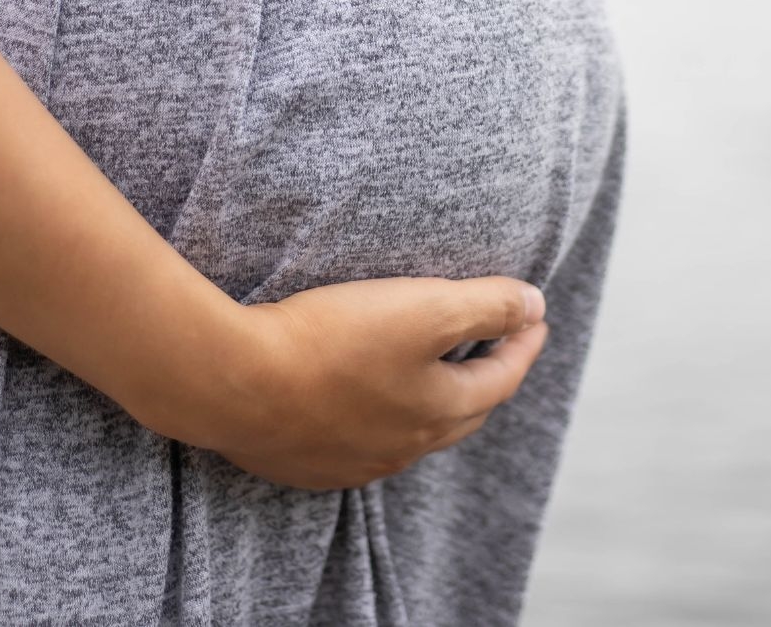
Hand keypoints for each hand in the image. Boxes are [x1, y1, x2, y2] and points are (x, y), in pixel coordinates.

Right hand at [208, 275, 550, 490]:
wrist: (235, 382)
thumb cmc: (333, 340)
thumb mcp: (424, 307)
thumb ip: (487, 305)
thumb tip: (536, 305)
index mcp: (440, 411)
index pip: (502, 378)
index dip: (523, 342)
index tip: (535, 316)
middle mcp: (403, 448)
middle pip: (461, 412)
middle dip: (485, 377)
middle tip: (496, 346)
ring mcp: (353, 463)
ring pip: (410, 432)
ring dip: (431, 402)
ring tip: (433, 373)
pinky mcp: (306, 464)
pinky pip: (360, 444)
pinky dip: (379, 419)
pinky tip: (365, 404)